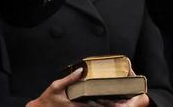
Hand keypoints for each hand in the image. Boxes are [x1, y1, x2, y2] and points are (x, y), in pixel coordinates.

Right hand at [26, 69, 148, 106]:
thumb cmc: (47, 99)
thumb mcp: (56, 87)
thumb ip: (69, 79)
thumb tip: (80, 70)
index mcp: (77, 104)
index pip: (95, 105)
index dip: (108, 103)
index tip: (120, 101)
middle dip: (110, 106)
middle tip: (125, 103)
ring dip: (106, 106)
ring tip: (119, 104)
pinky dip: (97, 106)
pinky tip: (104, 103)